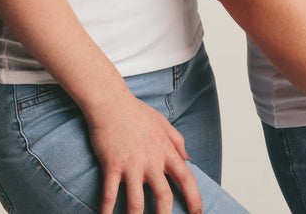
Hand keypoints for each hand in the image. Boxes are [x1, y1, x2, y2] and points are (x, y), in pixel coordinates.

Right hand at [85, 94, 201, 213]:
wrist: (111, 102)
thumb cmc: (136, 112)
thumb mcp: (164, 123)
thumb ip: (178, 142)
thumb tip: (188, 160)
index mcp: (166, 152)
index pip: (186, 179)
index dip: (194, 199)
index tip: (198, 213)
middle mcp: (151, 161)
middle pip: (164, 196)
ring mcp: (131, 165)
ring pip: (136, 201)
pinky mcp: (112, 165)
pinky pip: (110, 193)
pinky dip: (107, 210)